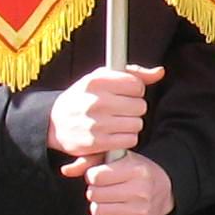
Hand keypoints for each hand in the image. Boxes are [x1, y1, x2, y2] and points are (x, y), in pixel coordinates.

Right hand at [47, 64, 162, 158]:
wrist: (55, 122)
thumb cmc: (84, 97)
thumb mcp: (102, 78)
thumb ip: (133, 73)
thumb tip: (160, 72)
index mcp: (97, 81)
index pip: (137, 85)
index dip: (135, 90)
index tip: (125, 93)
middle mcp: (96, 101)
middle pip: (140, 106)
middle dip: (134, 108)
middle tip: (121, 109)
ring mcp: (96, 123)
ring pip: (137, 124)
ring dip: (132, 124)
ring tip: (117, 121)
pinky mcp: (97, 142)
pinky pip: (130, 140)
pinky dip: (127, 138)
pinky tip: (115, 133)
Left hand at [68, 149, 171, 214]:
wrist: (165, 189)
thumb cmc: (137, 171)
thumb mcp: (119, 158)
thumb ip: (91, 160)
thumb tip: (66, 171)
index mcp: (136, 170)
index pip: (96, 176)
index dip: (93, 176)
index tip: (100, 176)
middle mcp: (140, 190)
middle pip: (94, 194)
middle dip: (95, 191)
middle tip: (105, 189)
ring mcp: (140, 210)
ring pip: (97, 211)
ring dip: (97, 205)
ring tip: (108, 200)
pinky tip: (110, 213)